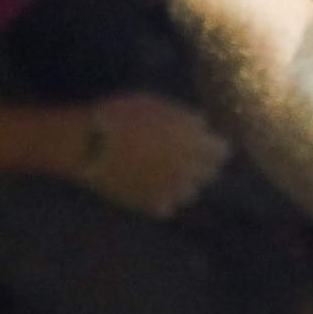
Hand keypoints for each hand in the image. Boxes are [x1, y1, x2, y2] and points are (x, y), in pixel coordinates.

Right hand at [75, 93, 228, 218]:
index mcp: (194, 141)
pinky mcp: (154, 205)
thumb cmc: (121, 116)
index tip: (207, 145)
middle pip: (211, 174)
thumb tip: (203, 124)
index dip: (215, 147)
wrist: (90, 144)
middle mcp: (191, 168)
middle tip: (185, 159)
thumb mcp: (156, 105)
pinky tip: (147, 189)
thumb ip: (184, 118)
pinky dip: (160, 201)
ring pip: (191, 193)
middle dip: (202, 167)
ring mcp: (174, 189)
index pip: (223, 151)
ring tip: (164, 174)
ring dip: (183, 184)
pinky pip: (167, 207)